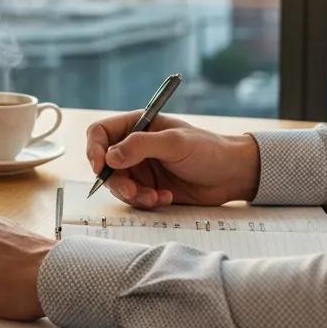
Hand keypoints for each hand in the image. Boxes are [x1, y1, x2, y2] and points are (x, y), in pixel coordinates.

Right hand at [86, 112, 259, 209]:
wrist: (232, 175)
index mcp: (137, 125)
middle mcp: (134, 146)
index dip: (94, 149)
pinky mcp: (150, 187)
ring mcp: (141, 168)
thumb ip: (141, 146)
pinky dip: (146, 201)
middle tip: (133, 191)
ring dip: (133, 194)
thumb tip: (110, 157)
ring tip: (156, 197)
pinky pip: (134, 198)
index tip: (100, 167)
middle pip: (105, 164)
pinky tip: (166, 198)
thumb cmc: (208, 150)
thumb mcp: (175, 143)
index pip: (100, 133)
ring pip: (118, 185)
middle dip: (116, 181)